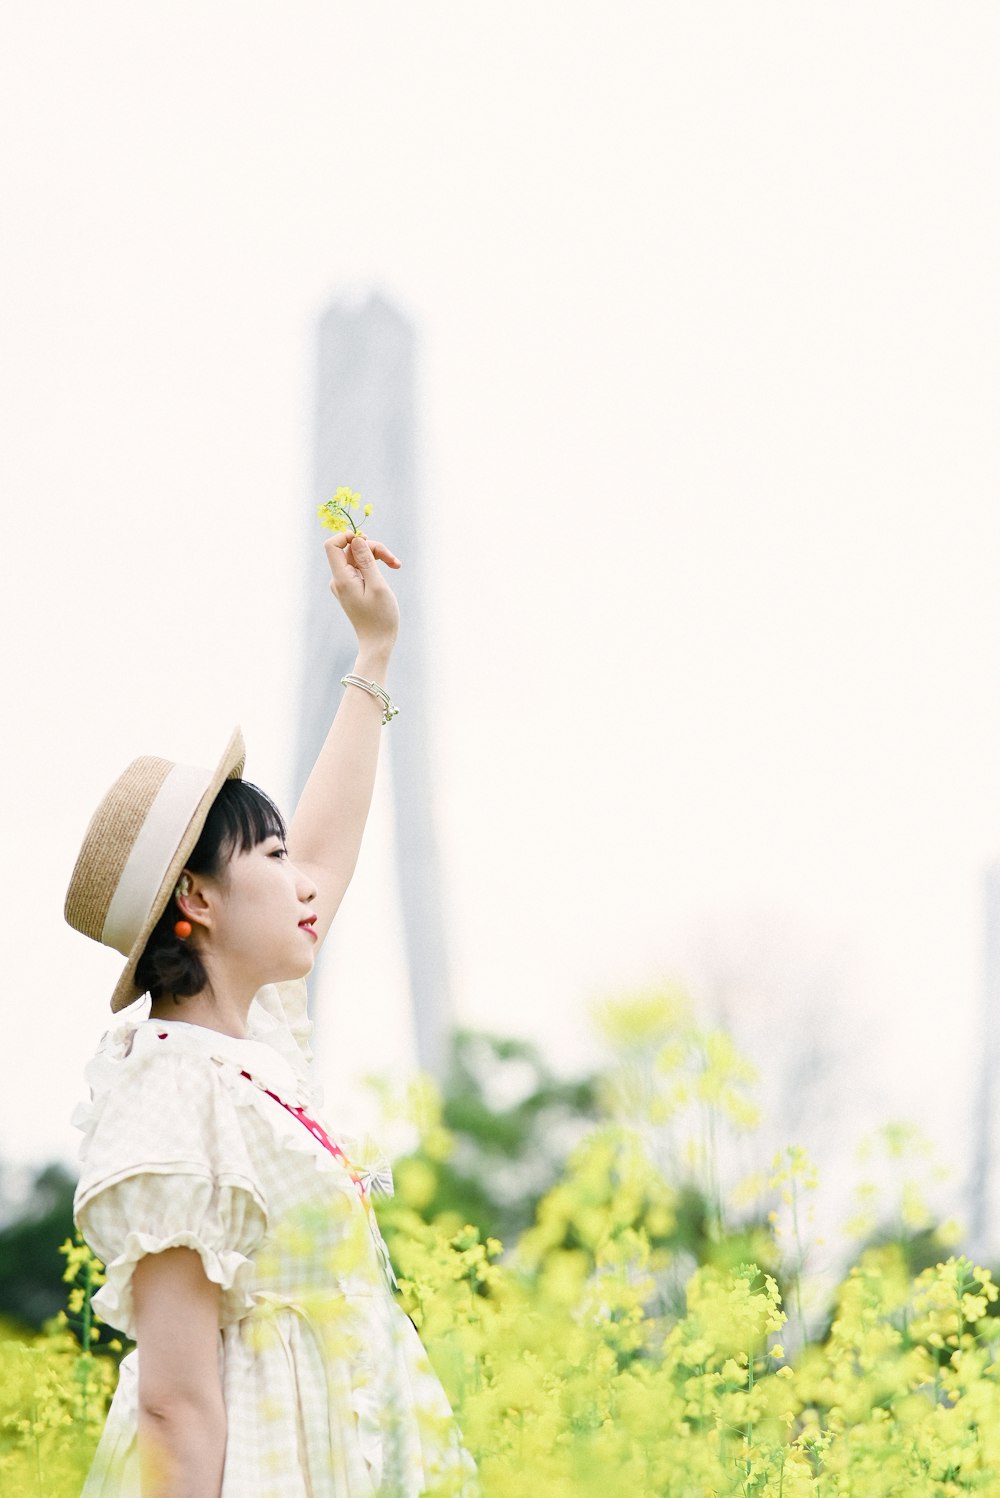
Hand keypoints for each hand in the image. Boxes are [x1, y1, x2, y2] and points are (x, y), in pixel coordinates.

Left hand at [324, 532, 400, 650]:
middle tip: (394, 560)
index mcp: (341, 578)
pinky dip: (374, 566)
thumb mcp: (377, 585)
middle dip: (372, 549)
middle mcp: (338, 579)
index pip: (332, 545)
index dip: (347, 536)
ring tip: (395, 565)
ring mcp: (344, 584)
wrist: (378, 642)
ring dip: (376, 557)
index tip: (367, 540)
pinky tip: (389, 569)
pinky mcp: (352, 587)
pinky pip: (360, 568)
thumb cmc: (381, 617)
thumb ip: (366, 560)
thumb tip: (356, 539)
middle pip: (350, 550)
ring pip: (357, 558)